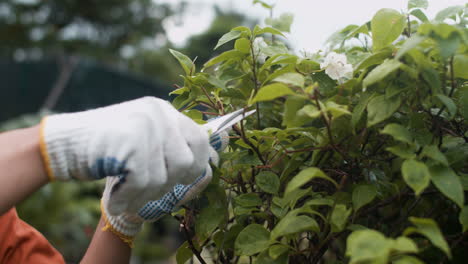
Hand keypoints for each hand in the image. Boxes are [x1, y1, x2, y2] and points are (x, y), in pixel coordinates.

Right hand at [39, 97, 211, 215]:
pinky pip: (145, 181)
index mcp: (164, 111)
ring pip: (168, 175)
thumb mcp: (143, 137)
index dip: (204, 162)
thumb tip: (212, 162)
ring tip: (129, 195)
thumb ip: (171, 145)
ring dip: (149, 193)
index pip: (201, 137)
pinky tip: (116, 198)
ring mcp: (146, 126)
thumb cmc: (106, 147)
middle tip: (152, 191)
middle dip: (176, 183)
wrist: (63, 143)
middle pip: (190, 160)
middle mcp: (159, 114)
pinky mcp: (131, 142)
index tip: (198, 179)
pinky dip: (131, 196)